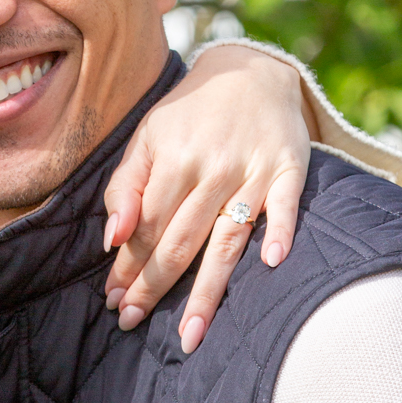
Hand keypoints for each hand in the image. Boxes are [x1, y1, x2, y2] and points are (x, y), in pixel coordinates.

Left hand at [103, 44, 314, 352]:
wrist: (250, 69)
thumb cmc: (189, 116)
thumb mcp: (147, 139)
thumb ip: (126, 187)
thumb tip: (112, 239)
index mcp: (171, 159)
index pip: (146, 225)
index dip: (128, 265)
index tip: (114, 301)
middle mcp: (210, 167)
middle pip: (180, 239)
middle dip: (154, 286)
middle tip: (134, 322)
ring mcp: (252, 170)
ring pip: (226, 238)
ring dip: (208, 288)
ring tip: (190, 332)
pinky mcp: (289, 168)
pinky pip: (285, 203)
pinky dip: (280, 229)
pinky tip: (272, 263)